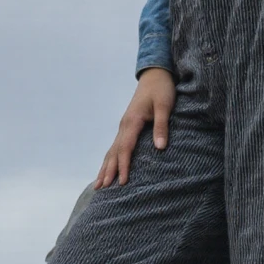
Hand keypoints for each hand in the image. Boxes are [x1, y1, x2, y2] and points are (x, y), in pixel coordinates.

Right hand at [96, 67, 175, 186]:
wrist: (155, 74)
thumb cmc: (162, 89)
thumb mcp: (165, 105)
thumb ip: (161, 126)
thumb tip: (160, 147)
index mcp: (132, 121)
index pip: (125, 148)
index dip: (123, 166)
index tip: (122, 182)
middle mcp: (124, 125)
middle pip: (114, 152)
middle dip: (108, 171)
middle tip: (102, 189)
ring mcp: (124, 125)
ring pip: (112, 150)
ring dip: (105, 167)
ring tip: (98, 185)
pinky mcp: (127, 125)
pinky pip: (116, 146)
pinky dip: (110, 159)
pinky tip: (107, 168)